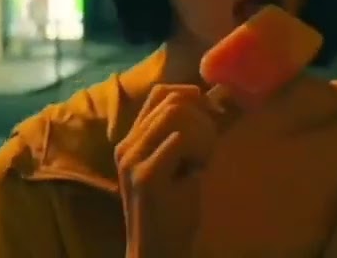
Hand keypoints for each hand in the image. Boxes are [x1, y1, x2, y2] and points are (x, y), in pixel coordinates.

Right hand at [115, 83, 217, 257]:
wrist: (158, 250)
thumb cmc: (172, 209)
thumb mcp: (174, 165)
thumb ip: (179, 135)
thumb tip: (203, 100)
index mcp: (131, 141)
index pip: (159, 94)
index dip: (189, 95)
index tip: (210, 114)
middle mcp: (126, 146)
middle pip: (171, 102)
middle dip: (202, 118)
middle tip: (209, 147)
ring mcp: (132, 160)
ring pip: (176, 114)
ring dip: (201, 133)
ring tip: (202, 160)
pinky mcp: (145, 176)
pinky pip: (179, 140)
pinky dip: (199, 150)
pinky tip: (198, 172)